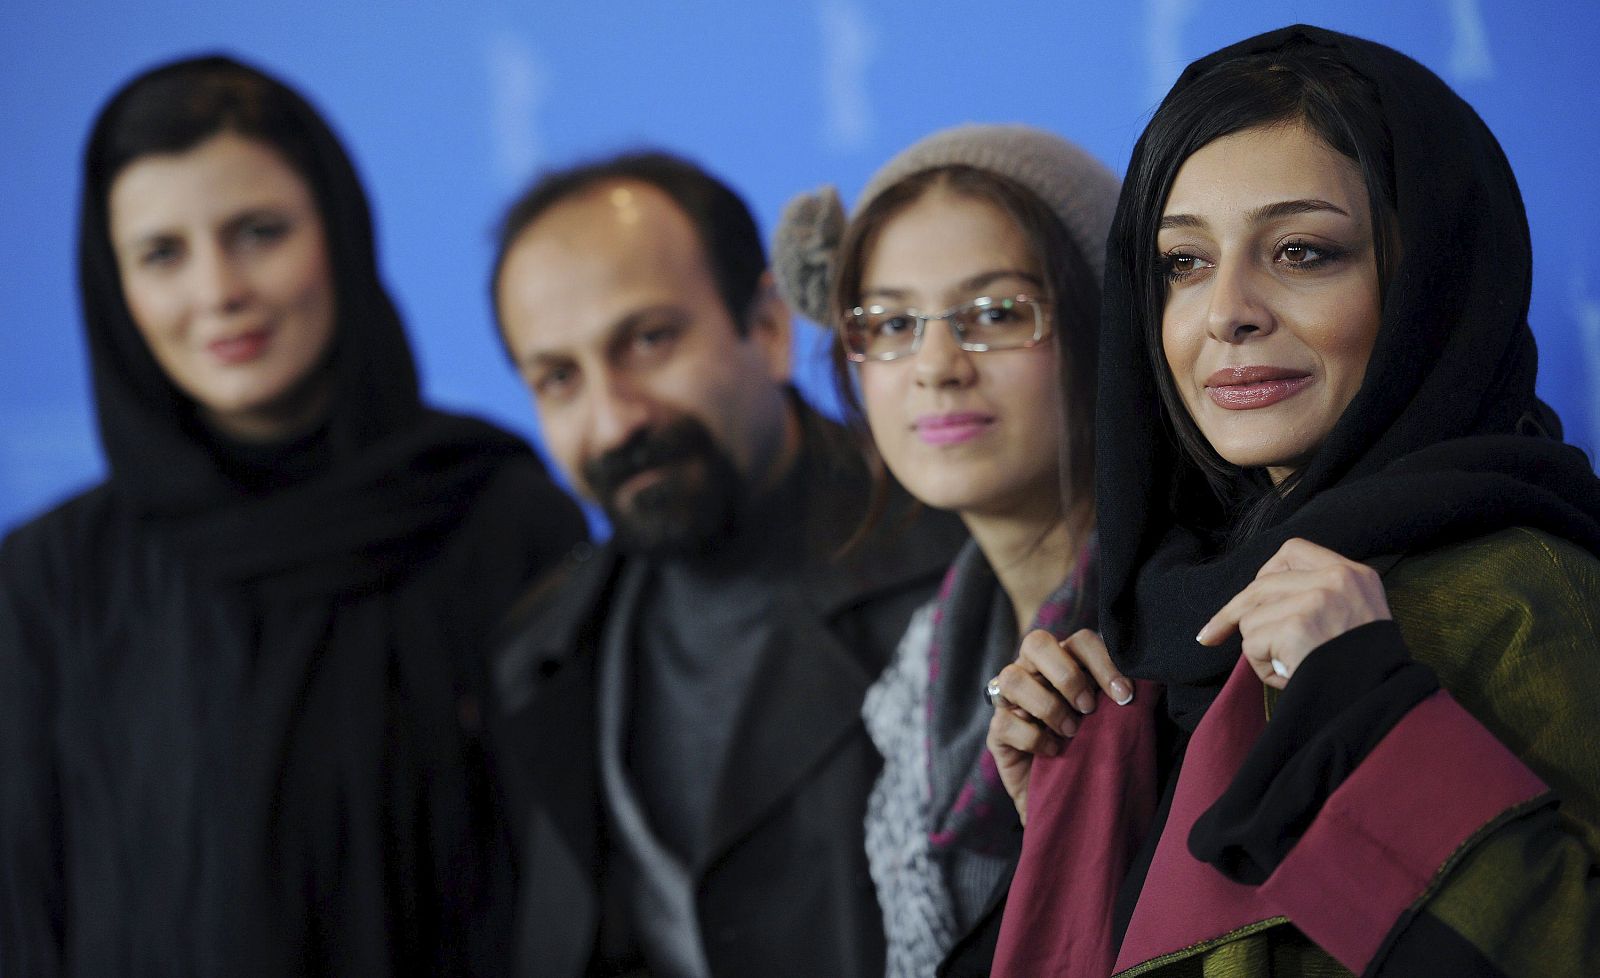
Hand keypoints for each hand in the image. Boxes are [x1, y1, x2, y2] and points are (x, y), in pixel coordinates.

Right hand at [985, 628, 1133, 823]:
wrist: (1073, 802)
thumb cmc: (1096, 753)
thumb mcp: (1115, 724)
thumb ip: (1124, 700)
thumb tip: (1153, 684)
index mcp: (1066, 663)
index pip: (1080, 641)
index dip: (1103, 662)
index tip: (1125, 695)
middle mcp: (1035, 673)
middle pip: (1036, 642)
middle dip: (1066, 675)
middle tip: (1088, 707)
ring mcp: (1011, 701)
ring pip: (1012, 677)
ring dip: (1048, 705)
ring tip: (1072, 731)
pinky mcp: (997, 732)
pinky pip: (1005, 722)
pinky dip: (1034, 738)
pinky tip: (1054, 751)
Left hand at [1197, 537, 1391, 688]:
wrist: (1383, 702)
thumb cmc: (1363, 670)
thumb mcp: (1355, 619)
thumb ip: (1317, 599)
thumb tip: (1256, 604)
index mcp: (1354, 574)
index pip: (1292, 551)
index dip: (1263, 574)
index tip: (1249, 598)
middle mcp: (1337, 579)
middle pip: (1261, 585)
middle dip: (1232, 613)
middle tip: (1210, 635)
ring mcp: (1316, 600)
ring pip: (1252, 617)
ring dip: (1259, 648)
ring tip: (1289, 667)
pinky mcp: (1297, 626)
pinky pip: (1252, 644)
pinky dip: (1262, 667)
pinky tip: (1287, 676)